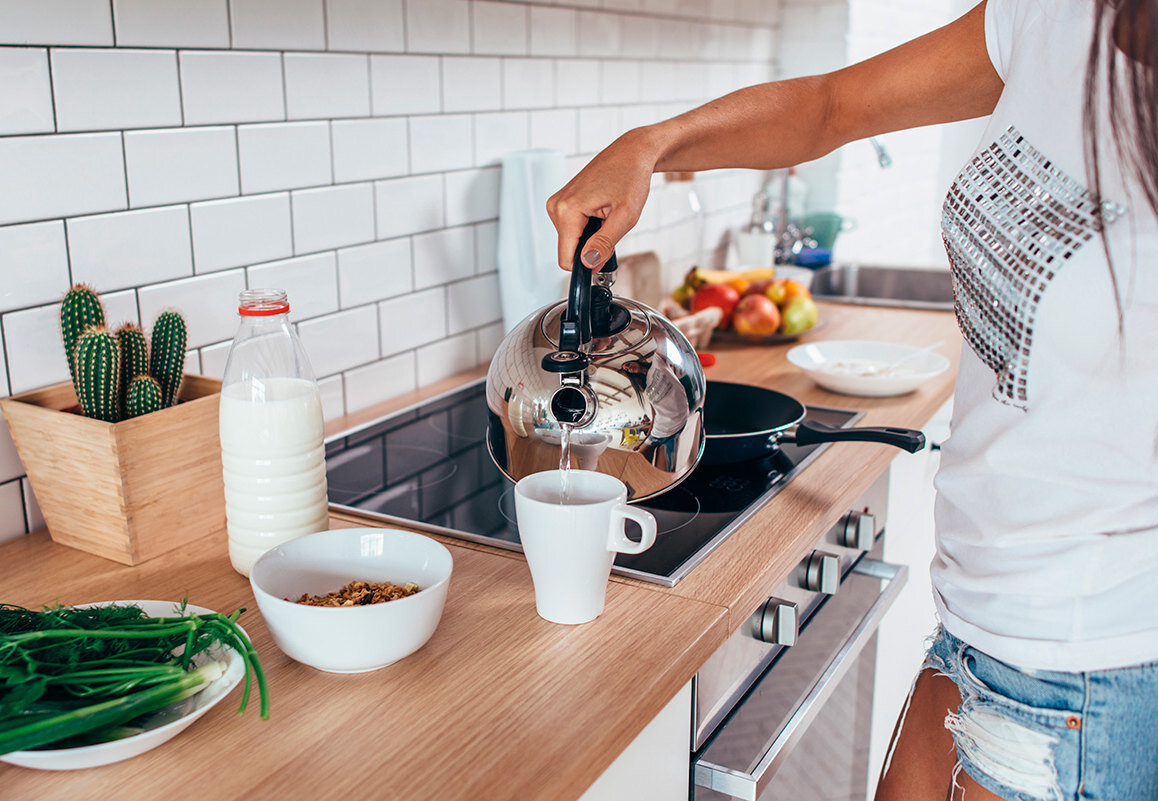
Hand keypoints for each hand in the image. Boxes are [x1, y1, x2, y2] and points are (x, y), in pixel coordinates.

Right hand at [546, 128, 660, 270]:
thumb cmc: (631, 177)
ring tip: (607, 215)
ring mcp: (556, 203)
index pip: (566, 259)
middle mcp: (556, 206)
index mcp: (567, 210)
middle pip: (569, 250)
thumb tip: (588, 263)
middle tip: (612, 226)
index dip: (587, 264)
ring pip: (571, 241)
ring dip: (591, 236)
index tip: (605, 254)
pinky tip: (600, 210)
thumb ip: (605, 243)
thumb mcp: (625, 216)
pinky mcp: (561, 202)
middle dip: (592, 247)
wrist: (631, 153)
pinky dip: (588, 227)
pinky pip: (572, 229)